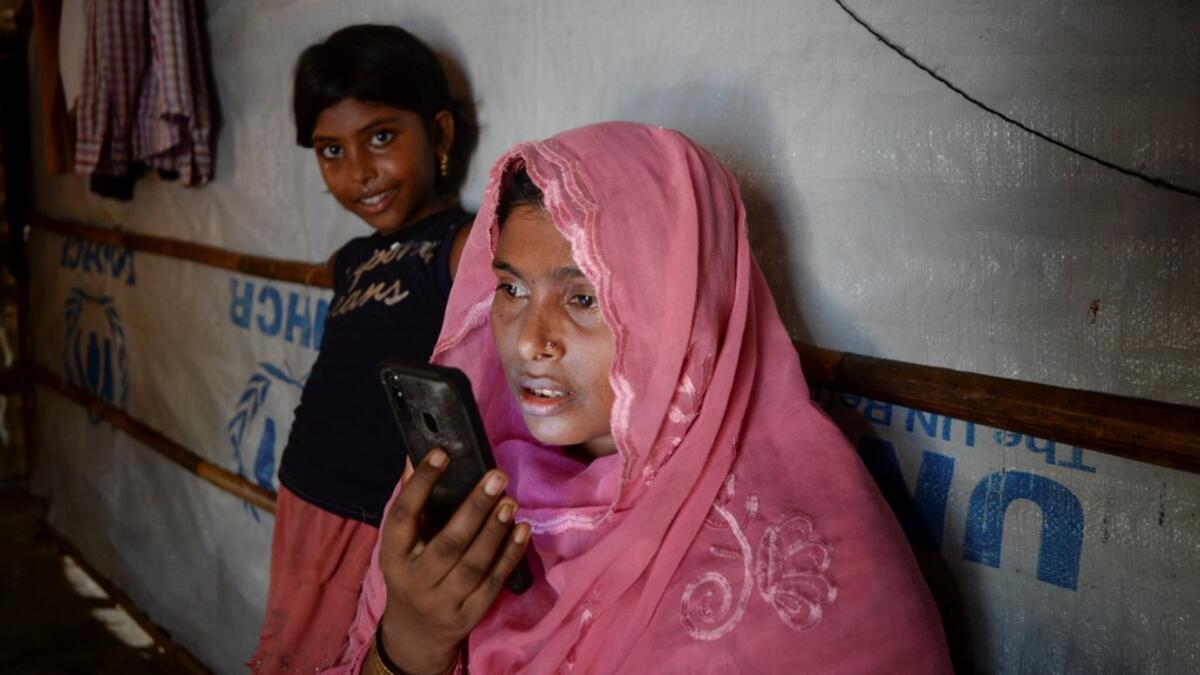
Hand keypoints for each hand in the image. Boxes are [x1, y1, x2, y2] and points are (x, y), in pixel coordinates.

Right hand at [377, 449, 529, 674]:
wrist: (415, 635)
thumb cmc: (411, 574)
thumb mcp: (402, 545)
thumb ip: (412, 503)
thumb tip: (414, 455)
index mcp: (393, 557)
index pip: (403, 517)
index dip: (420, 484)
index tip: (442, 454)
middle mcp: (415, 581)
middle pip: (448, 544)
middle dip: (474, 508)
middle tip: (497, 476)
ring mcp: (443, 602)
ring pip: (473, 564)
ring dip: (495, 530)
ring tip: (510, 501)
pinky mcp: (469, 615)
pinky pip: (493, 582)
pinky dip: (509, 555)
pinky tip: (522, 530)